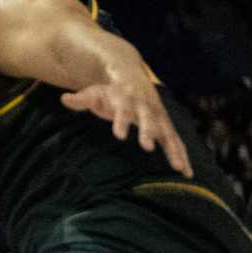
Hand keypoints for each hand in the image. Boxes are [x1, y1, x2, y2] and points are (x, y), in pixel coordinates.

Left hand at [60, 77, 193, 176]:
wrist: (132, 79)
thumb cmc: (110, 91)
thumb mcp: (95, 93)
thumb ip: (81, 99)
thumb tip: (64, 98)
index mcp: (127, 99)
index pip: (122, 110)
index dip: (120, 121)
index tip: (118, 135)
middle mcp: (146, 107)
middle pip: (148, 120)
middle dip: (148, 132)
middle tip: (147, 146)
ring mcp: (159, 117)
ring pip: (167, 133)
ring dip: (172, 149)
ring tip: (178, 167)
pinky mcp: (166, 126)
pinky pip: (176, 142)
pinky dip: (182, 156)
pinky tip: (187, 173)